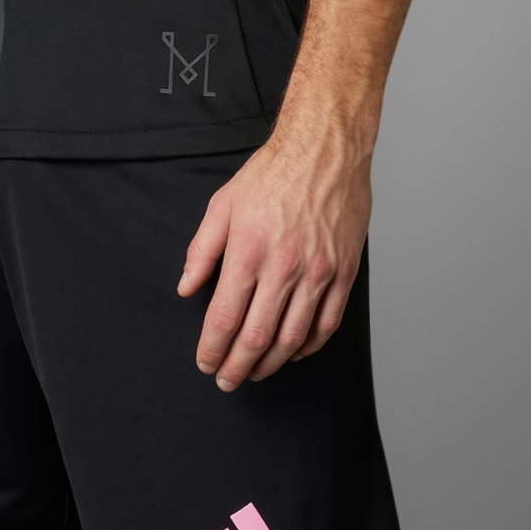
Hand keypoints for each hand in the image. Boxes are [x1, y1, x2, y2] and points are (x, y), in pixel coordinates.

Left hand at [178, 128, 371, 388]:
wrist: (325, 149)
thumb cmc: (273, 173)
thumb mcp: (223, 204)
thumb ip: (202, 250)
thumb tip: (186, 288)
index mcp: (249, 250)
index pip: (225, 317)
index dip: (212, 348)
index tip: (205, 362)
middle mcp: (284, 266)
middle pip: (257, 337)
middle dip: (237, 367)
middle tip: (226, 380)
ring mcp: (318, 272)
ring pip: (293, 338)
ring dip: (270, 364)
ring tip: (255, 373)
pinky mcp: (344, 272)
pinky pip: (328, 323)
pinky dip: (309, 346)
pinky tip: (294, 352)